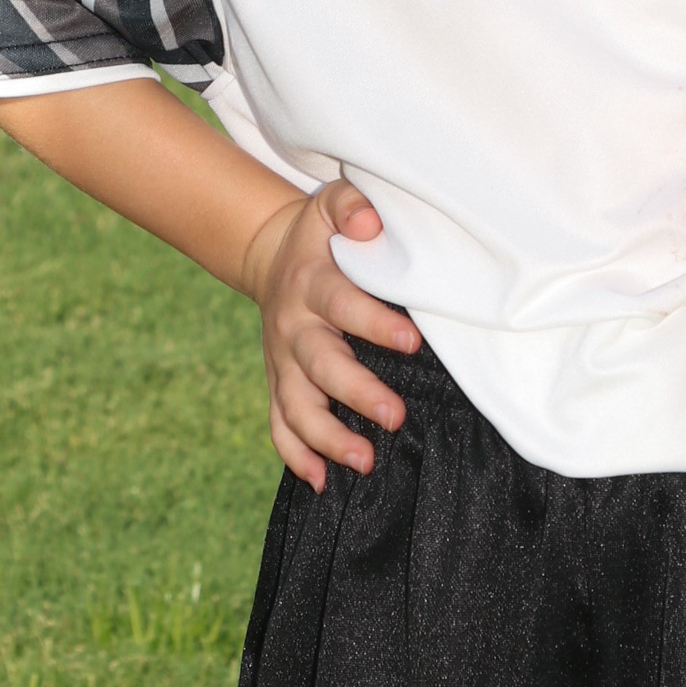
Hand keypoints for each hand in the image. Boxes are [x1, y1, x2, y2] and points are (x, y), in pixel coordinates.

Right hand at [240, 180, 420, 490]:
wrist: (274, 254)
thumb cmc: (324, 234)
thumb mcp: (333, 204)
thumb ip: (353, 205)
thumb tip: (369, 223)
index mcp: (312, 283)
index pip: (342, 304)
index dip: (374, 323)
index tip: (411, 341)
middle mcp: (294, 327)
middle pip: (320, 365)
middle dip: (357, 393)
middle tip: (396, 416)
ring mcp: (282, 361)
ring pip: (297, 406)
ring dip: (327, 438)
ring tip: (365, 462)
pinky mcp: (278, 382)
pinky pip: (279, 424)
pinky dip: (295, 456)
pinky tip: (319, 482)